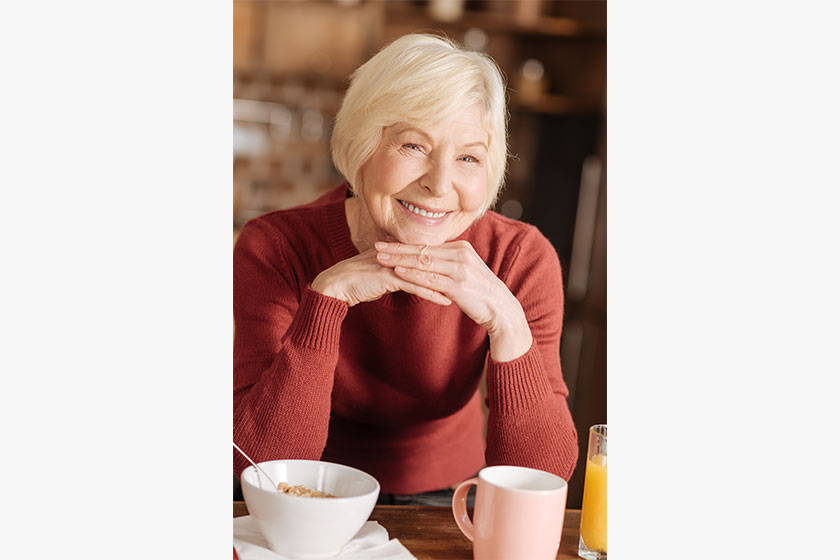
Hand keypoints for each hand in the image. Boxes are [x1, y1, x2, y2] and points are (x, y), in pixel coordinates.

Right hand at [310, 249, 452, 306]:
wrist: (335, 285)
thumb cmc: (357, 281)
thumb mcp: (381, 272)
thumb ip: (397, 269)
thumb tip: (410, 272)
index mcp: (399, 251)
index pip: (429, 255)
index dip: (448, 263)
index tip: (465, 272)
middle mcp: (398, 254)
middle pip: (432, 261)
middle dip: (454, 272)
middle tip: (473, 282)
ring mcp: (394, 264)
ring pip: (427, 273)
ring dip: (447, 283)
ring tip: (465, 293)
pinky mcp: (388, 277)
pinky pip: (415, 286)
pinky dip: (432, 294)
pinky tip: (446, 301)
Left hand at [374, 240, 532, 360]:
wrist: (501, 309)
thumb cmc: (480, 292)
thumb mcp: (464, 271)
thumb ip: (447, 264)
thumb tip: (427, 261)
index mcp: (460, 248)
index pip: (427, 244)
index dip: (405, 244)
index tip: (387, 241)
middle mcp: (460, 254)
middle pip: (422, 250)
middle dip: (397, 248)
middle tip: (377, 246)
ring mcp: (459, 269)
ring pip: (423, 262)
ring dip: (400, 260)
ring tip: (381, 258)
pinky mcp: (458, 285)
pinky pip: (430, 278)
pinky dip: (412, 274)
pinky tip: (398, 272)